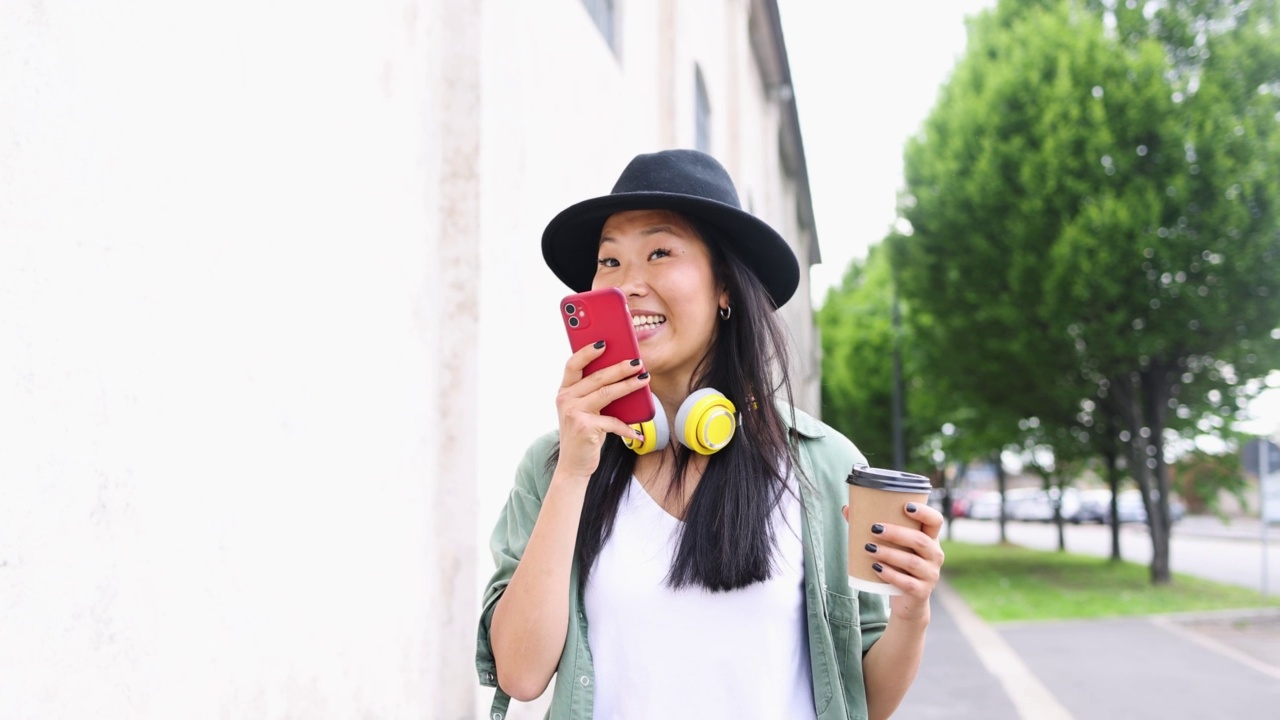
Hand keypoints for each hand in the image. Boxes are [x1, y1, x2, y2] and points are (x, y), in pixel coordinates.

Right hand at [554, 342, 650, 480]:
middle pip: (597, 377)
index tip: (604, 342)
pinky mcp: (585, 427)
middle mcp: (565, 399)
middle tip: (638, 362)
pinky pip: (613, 421)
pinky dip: (627, 427)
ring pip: (606, 393)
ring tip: (644, 379)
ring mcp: (573, 413)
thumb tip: (623, 373)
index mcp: (565, 391)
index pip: (573, 364)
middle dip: (620, 367)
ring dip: (629, 386)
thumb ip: (595, 392)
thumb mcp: (585, 410)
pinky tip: (639, 432)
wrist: (574, 465)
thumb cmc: (584, 434)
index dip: (587, 352)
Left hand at [842, 501, 944, 621]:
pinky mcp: (922, 592)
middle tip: (874, 529)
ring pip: (912, 562)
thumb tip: (847, 509)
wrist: (907, 600)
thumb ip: (874, 528)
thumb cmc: (898, 565)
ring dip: (889, 554)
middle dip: (897, 533)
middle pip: (920, 541)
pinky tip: (877, 568)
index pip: (935, 521)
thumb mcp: (893, 546)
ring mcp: (930, 575)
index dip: (924, 512)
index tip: (906, 506)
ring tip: (869, 548)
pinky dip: (891, 575)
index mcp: (930, 539)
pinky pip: (907, 583)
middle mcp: (934, 555)